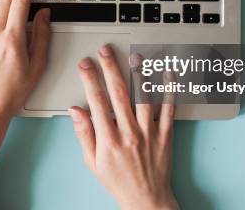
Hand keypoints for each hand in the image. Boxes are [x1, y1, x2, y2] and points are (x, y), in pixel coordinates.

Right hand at [69, 45, 178, 209]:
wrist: (147, 201)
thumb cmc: (118, 181)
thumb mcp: (92, 162)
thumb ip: (84, 134)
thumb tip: (76, 111)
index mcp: (109, 140)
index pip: (97, 102)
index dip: (90, 80)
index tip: (86, 64)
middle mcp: (129, 133)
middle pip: (119, 93)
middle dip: (111, 68)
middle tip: (106, 51)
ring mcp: (149, 133)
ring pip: (145, 97)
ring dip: (140, 74)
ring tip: (135, 56)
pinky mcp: (165, 135)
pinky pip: (169, 109)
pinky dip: (169, 90)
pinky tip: (167, 74)